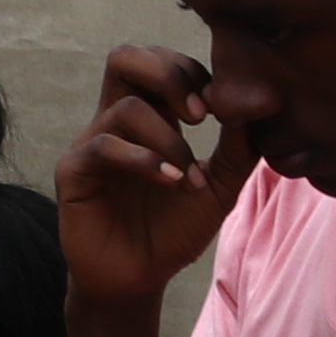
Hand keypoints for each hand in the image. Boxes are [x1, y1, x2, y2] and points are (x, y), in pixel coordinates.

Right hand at [55, 44, 251, 313]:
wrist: (138, 279)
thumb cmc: (173, 229)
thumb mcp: (218, 187)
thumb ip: (238, 148)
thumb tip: (261, 103)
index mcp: (147, 115)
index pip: (158, 61)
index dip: (190, 70)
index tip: (220, 108)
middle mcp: (114, 120)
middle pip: (125, 57)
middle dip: (168, 74)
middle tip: (202, 114)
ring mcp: (91, 143)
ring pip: (125, 107)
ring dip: (169, 139)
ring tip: (189, 177)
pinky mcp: (74, 173)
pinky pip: (103, 147)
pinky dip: (144, 161)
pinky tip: (171, 183)